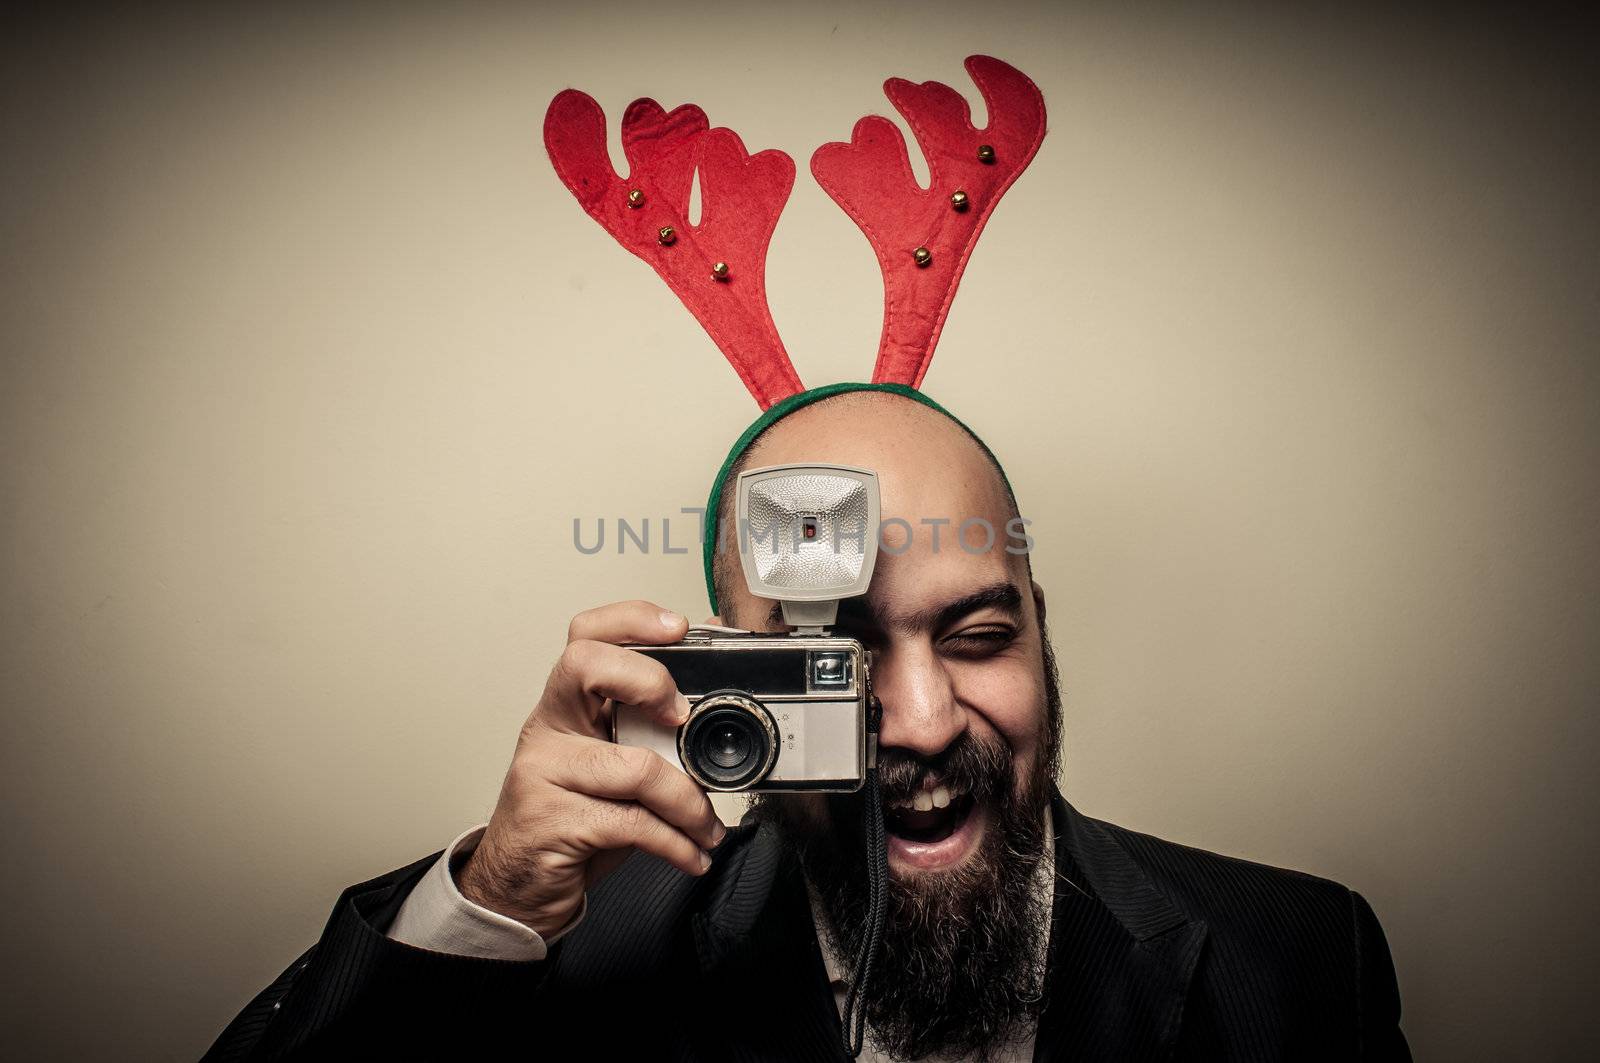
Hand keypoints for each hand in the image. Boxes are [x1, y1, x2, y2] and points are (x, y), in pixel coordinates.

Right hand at [456, 600, 723, 938]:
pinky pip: (632, 823)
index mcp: (569, 705)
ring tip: (706, 824)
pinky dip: (675, 842)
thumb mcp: (613, 764)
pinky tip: (690, 853)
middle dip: (647, 679)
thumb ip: (651, 727)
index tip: (679, 628)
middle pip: (585, 665)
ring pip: (634, 765)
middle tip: (684, 718)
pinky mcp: (552, 822)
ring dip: (688, 802)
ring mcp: (543, 772)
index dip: (632, 620)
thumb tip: (713, 681)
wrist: (520, 885)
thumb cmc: (574, 818)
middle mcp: (549, 728)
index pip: (587, 636)